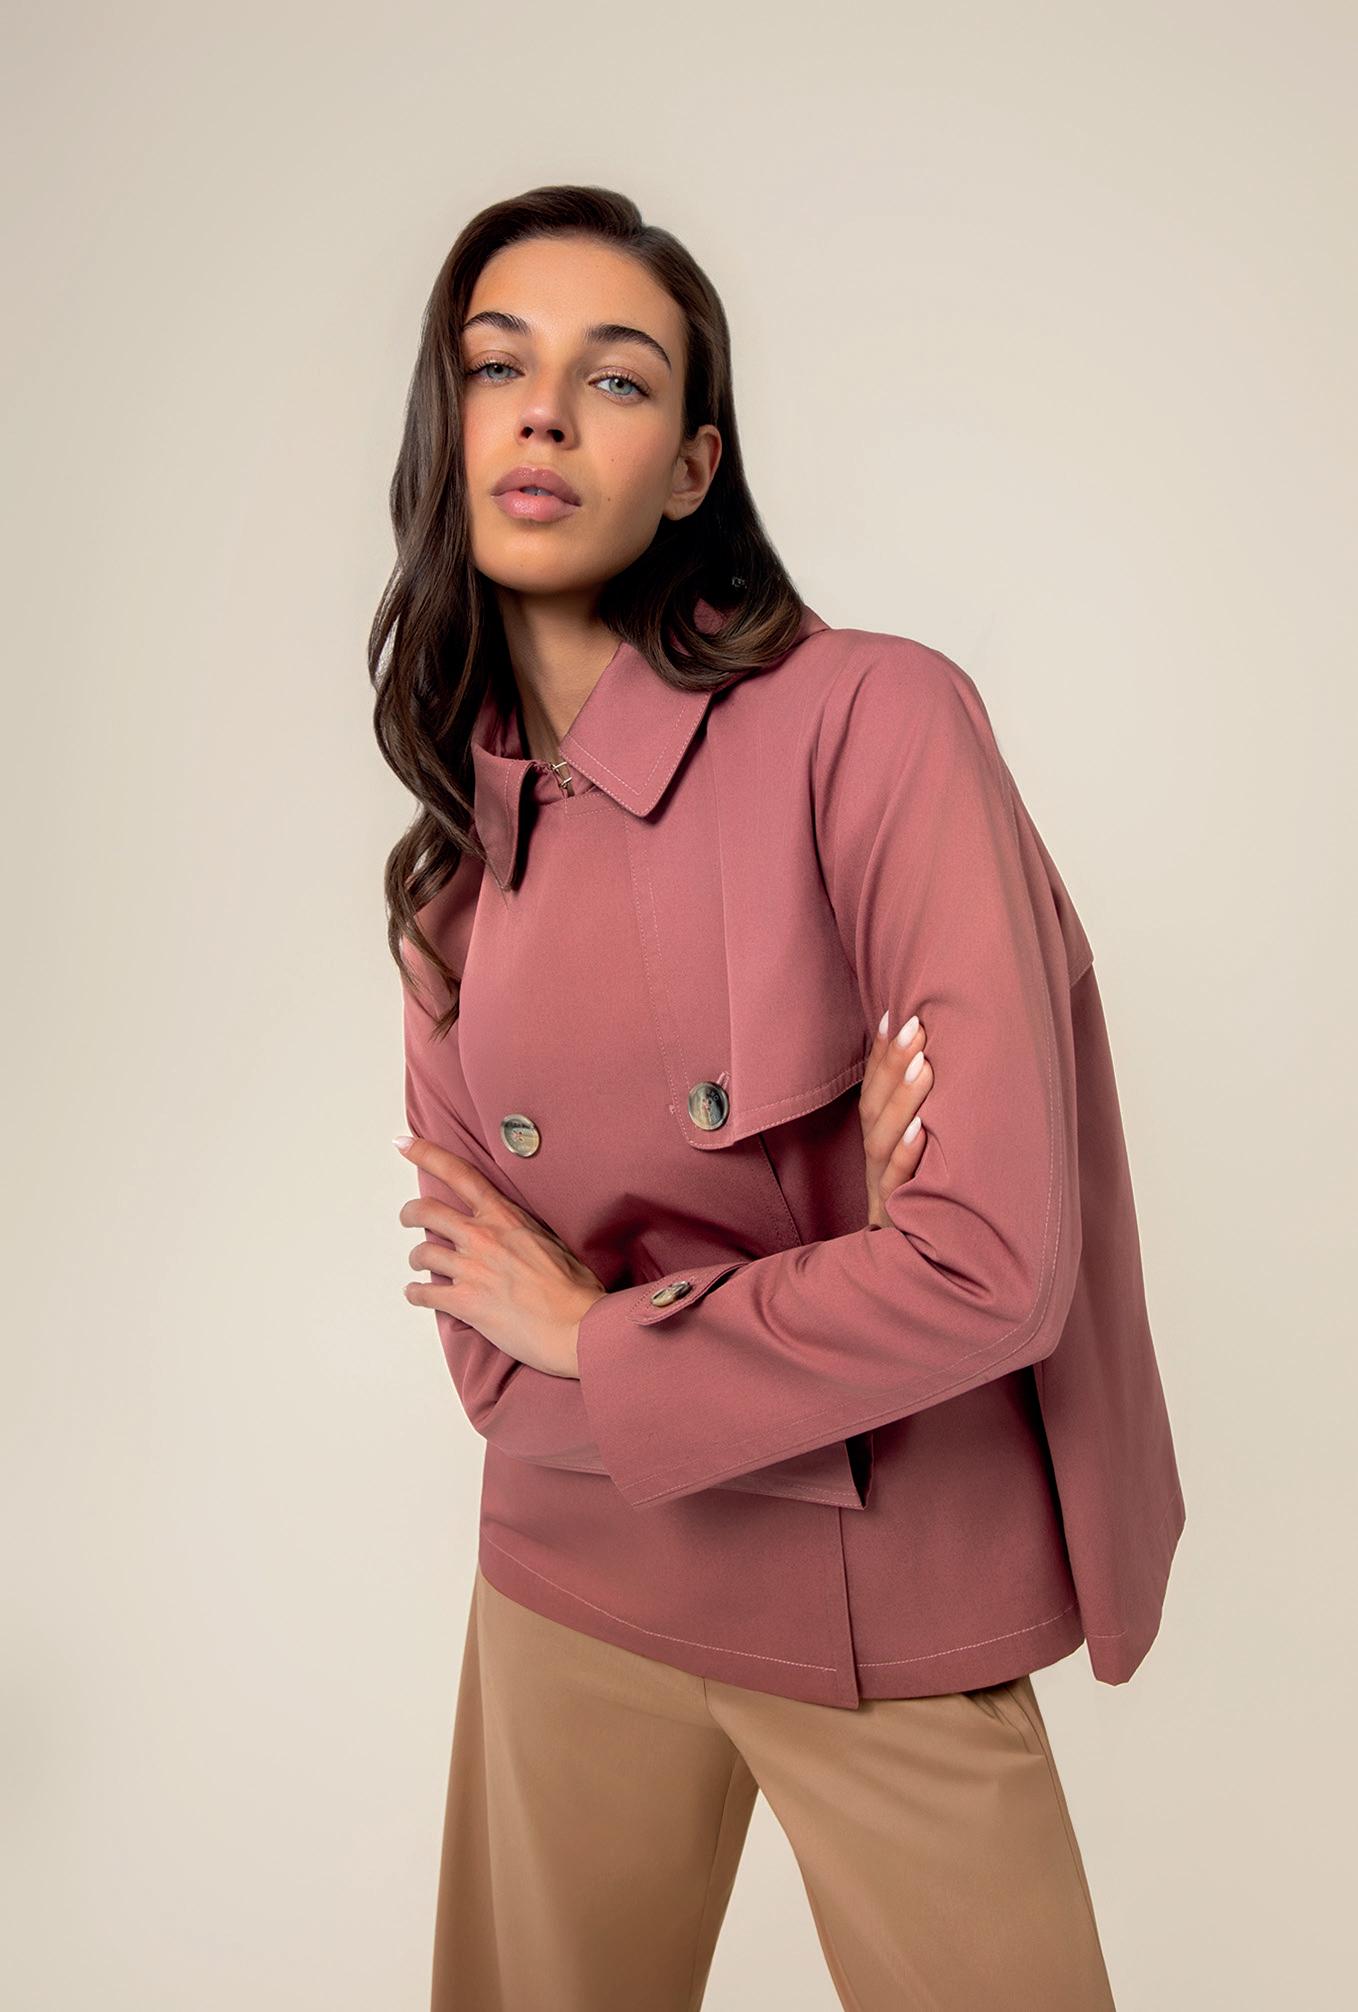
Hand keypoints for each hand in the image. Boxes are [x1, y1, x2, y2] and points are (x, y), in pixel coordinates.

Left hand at [396, 1136, 606, 1377]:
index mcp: (504, 1216)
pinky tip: (416, 1294)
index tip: (404, 1145)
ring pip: (421, 1253)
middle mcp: (482, 1237)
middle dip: (410, 1213)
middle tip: (407, 1217)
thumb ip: (521, 1231)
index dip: (426, 1154)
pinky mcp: (464, 1302)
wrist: (577, 1325)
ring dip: (417, 1258)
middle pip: (426, 1212)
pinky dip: (415, 1294)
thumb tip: (512, 1233)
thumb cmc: (574, 1287)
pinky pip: (424, 1294)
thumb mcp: (550, 1240)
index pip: (458, 1174)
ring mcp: (470, 1269)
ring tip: (420, 1264)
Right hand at [859, 1011, 933, 1226]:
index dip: (881, 1057)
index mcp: (883, 1150)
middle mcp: (879, 1168)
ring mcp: (887, 1195)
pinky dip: (909, 1157)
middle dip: (891, 1065)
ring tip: (923, 1065)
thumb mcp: (931, 1168)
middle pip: (873, 1111)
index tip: (896, 1014)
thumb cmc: (937, 1218)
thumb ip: (931, 1126)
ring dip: (902, 1102)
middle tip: (915, 1026)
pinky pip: (898, 1187)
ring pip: (882, 1143)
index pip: (874, 1095)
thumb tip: (948, 1073)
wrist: (929, 1283)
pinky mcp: (899, 1223)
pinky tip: (923, 1130)